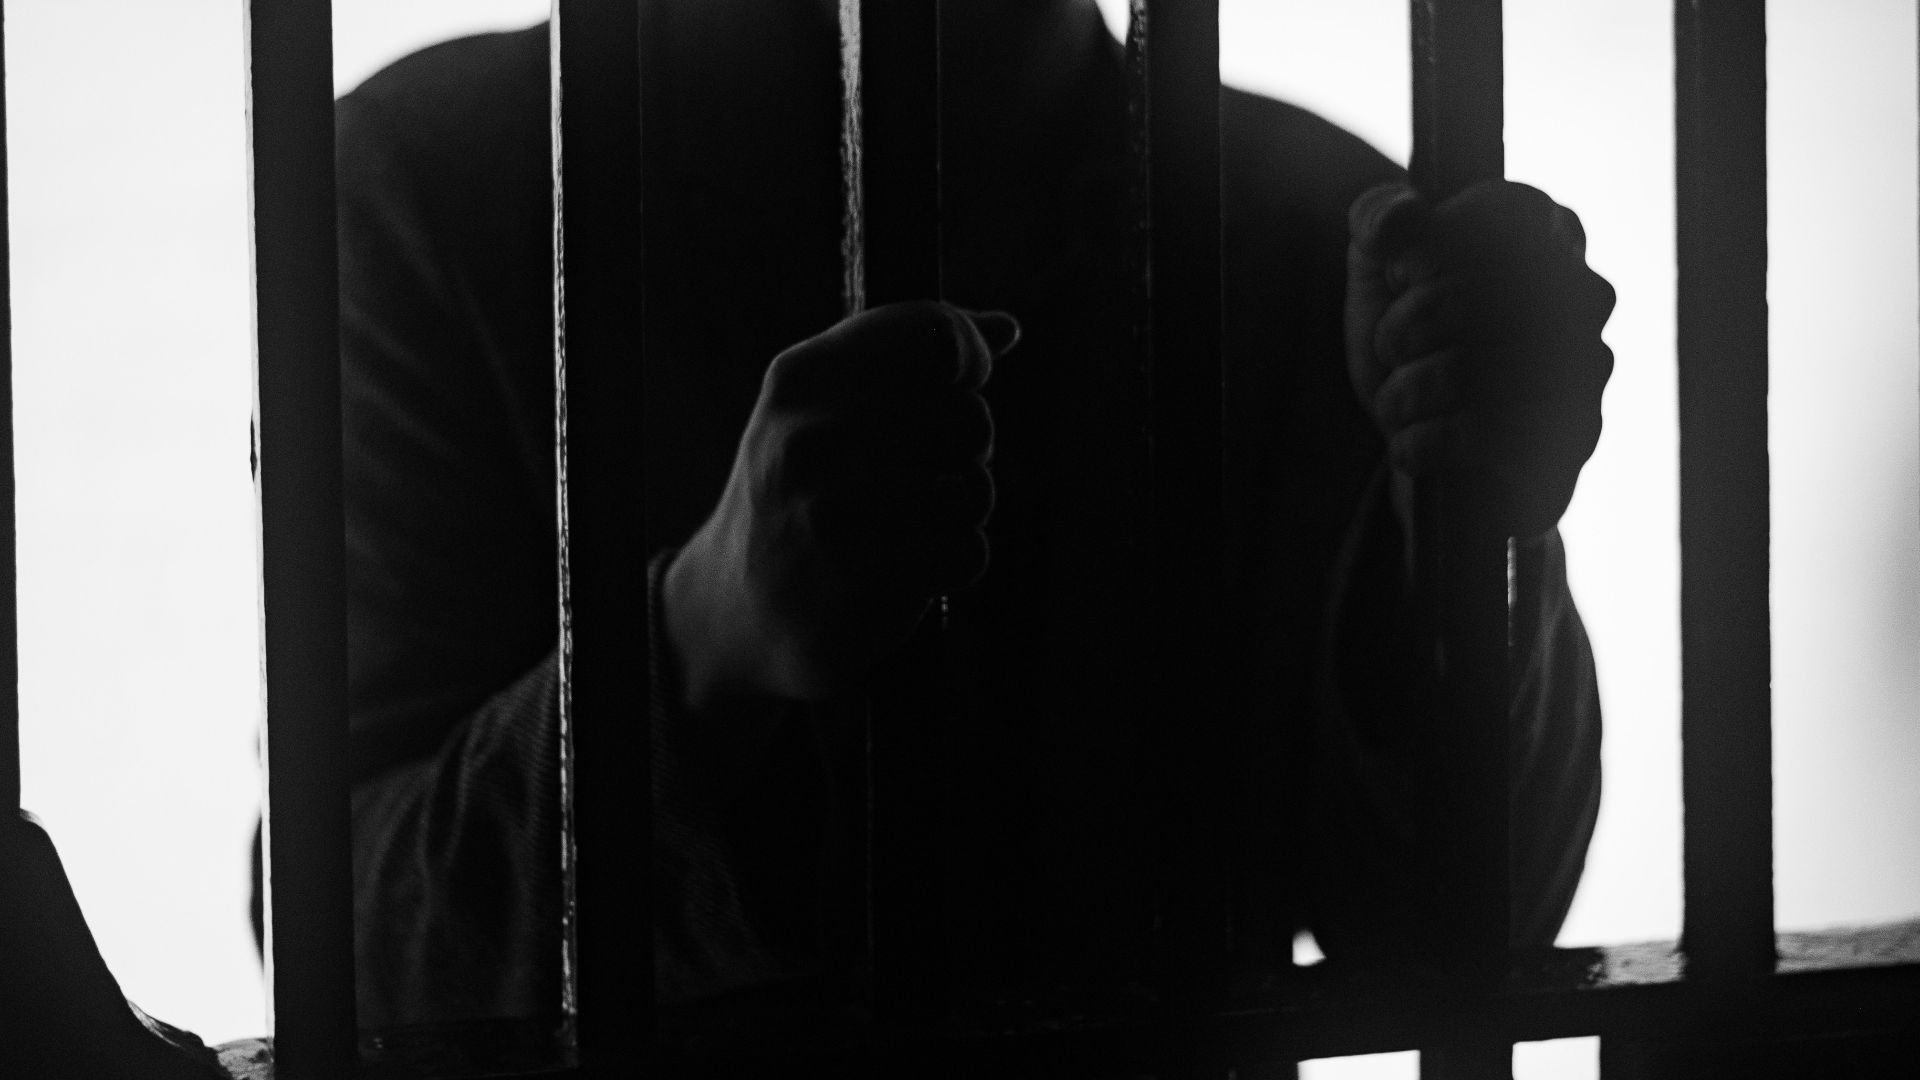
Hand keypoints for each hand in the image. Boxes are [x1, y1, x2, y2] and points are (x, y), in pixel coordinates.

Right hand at [665, 301, 1016, 707]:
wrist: (739, 606)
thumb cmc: (802, 490)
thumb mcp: (823, 405)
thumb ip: (907, 358)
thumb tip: (1006, 328)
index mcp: (803, 377)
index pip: (934, 334)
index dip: (969, 359)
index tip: (958, 383)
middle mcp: (814, 437)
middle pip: (971, 418)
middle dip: (961, 450)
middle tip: (912, 473)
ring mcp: (836, 511)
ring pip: (975, 489)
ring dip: (960, 513)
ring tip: (908, 521)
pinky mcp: (864, 580)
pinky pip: (969, 553)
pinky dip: (951, 564)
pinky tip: (904, 565)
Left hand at [1344, 180, 1614, 538]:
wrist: (1427, 441)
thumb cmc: (1411, 339)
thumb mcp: (1377, 267)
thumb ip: (1378, 218)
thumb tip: (1405, 216)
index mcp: (1547, 230)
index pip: (1490, 216)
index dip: (1422, 253)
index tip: (1400, 275)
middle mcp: (1584, 293)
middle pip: (1467, 298)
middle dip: (1400, 329)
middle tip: (1389, 348)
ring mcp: (1588, 368)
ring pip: (1468, 371)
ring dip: (1403, 392)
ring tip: (1394, 401)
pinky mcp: (1574, 439)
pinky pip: (1480, 434)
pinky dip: (1419, 442)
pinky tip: (1408, 444)